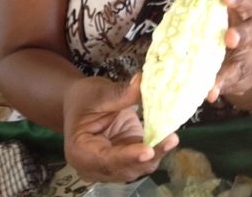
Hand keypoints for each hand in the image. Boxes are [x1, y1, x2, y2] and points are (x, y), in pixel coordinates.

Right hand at [63, 75, 178, 182]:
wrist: (83, 101)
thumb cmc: (84, 98)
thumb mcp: (99, 93)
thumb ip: (120, 94)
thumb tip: (142, 82)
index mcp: (80, 152)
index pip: (105, 160)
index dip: (128, 156)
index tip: (148, 150)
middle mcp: (96, 166)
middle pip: (125, 168)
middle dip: (148, 156)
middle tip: (169, 140)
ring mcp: (113, 164)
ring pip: (138, 166)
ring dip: (156, 153)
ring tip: (171, 138)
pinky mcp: (128, 157)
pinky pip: (144, 157)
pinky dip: (157, 148)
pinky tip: (169, 137)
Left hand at [208, 0, 251, 100]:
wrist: (250, 56)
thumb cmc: (225, 27)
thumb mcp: (222, 16)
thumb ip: (207, 11)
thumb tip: (181, 8)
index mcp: (247, 12)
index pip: (246, 1)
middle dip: (242, 35)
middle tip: (229, 37)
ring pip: (245, 64)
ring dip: (229, 72)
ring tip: (215, 83)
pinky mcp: (251, 77)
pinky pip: (238, 83)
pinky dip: (223, 87)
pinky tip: (211, 93)